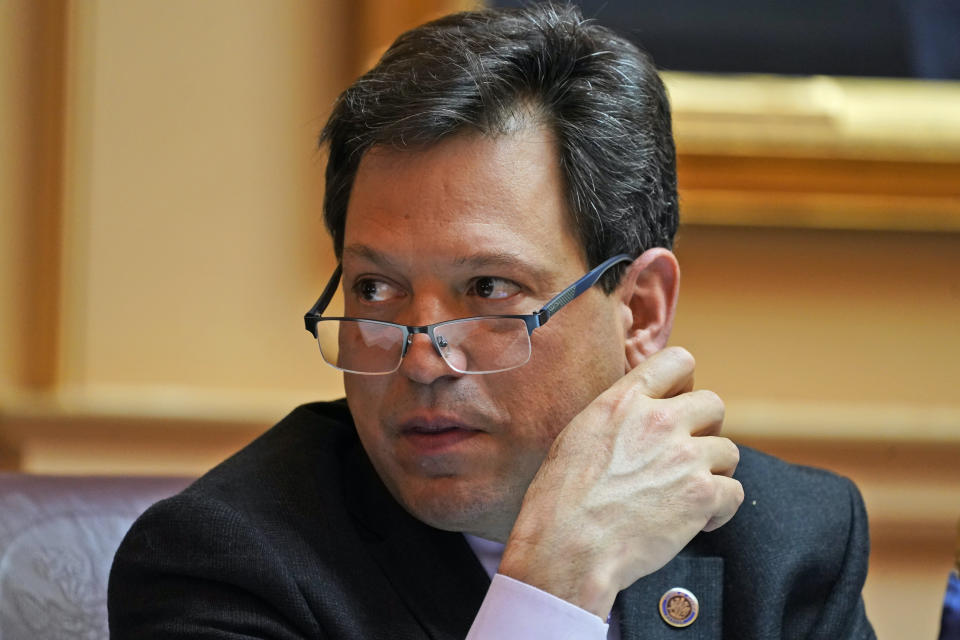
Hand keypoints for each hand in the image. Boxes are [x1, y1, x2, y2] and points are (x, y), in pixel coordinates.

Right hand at [498, 347, 742, 618]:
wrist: (569, 546)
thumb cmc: (561, 499)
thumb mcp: (578, 435)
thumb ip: (617, 417)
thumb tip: (637, 417)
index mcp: (625, 401)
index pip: (678, 361)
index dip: (684, 384)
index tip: (677, 406)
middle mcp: (660, 420)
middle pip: (713, 404)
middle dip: (705, 430)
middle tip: (684, 457)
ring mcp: (685, 456)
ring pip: (729, 451)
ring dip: (713, 472)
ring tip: (687, 495)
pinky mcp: (703, 495)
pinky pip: (735, 492)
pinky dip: (720, 509)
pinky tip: (696, 521)